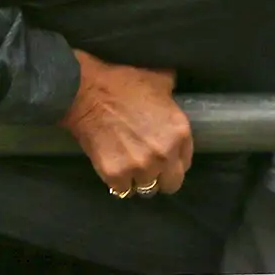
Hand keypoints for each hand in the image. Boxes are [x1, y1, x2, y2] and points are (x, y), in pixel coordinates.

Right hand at [62, 51, 191, 198]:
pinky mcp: (114, 175)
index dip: (176, 162)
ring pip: (145, 190)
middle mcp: (164, 154)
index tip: (166, 160)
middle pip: (171, 184)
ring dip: (139, 182)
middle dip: (162, 179)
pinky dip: (119, 184)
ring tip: (131, 171)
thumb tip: (174, 97)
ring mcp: (140, 167)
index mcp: (180, 133)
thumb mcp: (163, 84)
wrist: (88, 94)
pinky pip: (121, 190)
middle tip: (151, 170)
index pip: (186, 163)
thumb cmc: (126, 84)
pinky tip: (116, 173)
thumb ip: (173, 100)